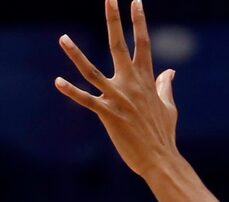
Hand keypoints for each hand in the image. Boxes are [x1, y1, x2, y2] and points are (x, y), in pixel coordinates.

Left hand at [55, 0, 179, 178]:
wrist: (160, 158)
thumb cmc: (163, 134)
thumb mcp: (168, 106)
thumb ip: (166, 86)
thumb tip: (170, 72)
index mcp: (147, 79)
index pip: (143, 43)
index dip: (139, 21)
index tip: (134, 1)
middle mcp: (131, 84)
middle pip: (119, 45)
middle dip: (114, 20)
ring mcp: (118, 98)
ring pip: (92, 71)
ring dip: (76, 55)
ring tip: (62, 38)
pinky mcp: (108, 115)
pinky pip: (86, 100)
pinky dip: (71, 91)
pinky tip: (57, 81)